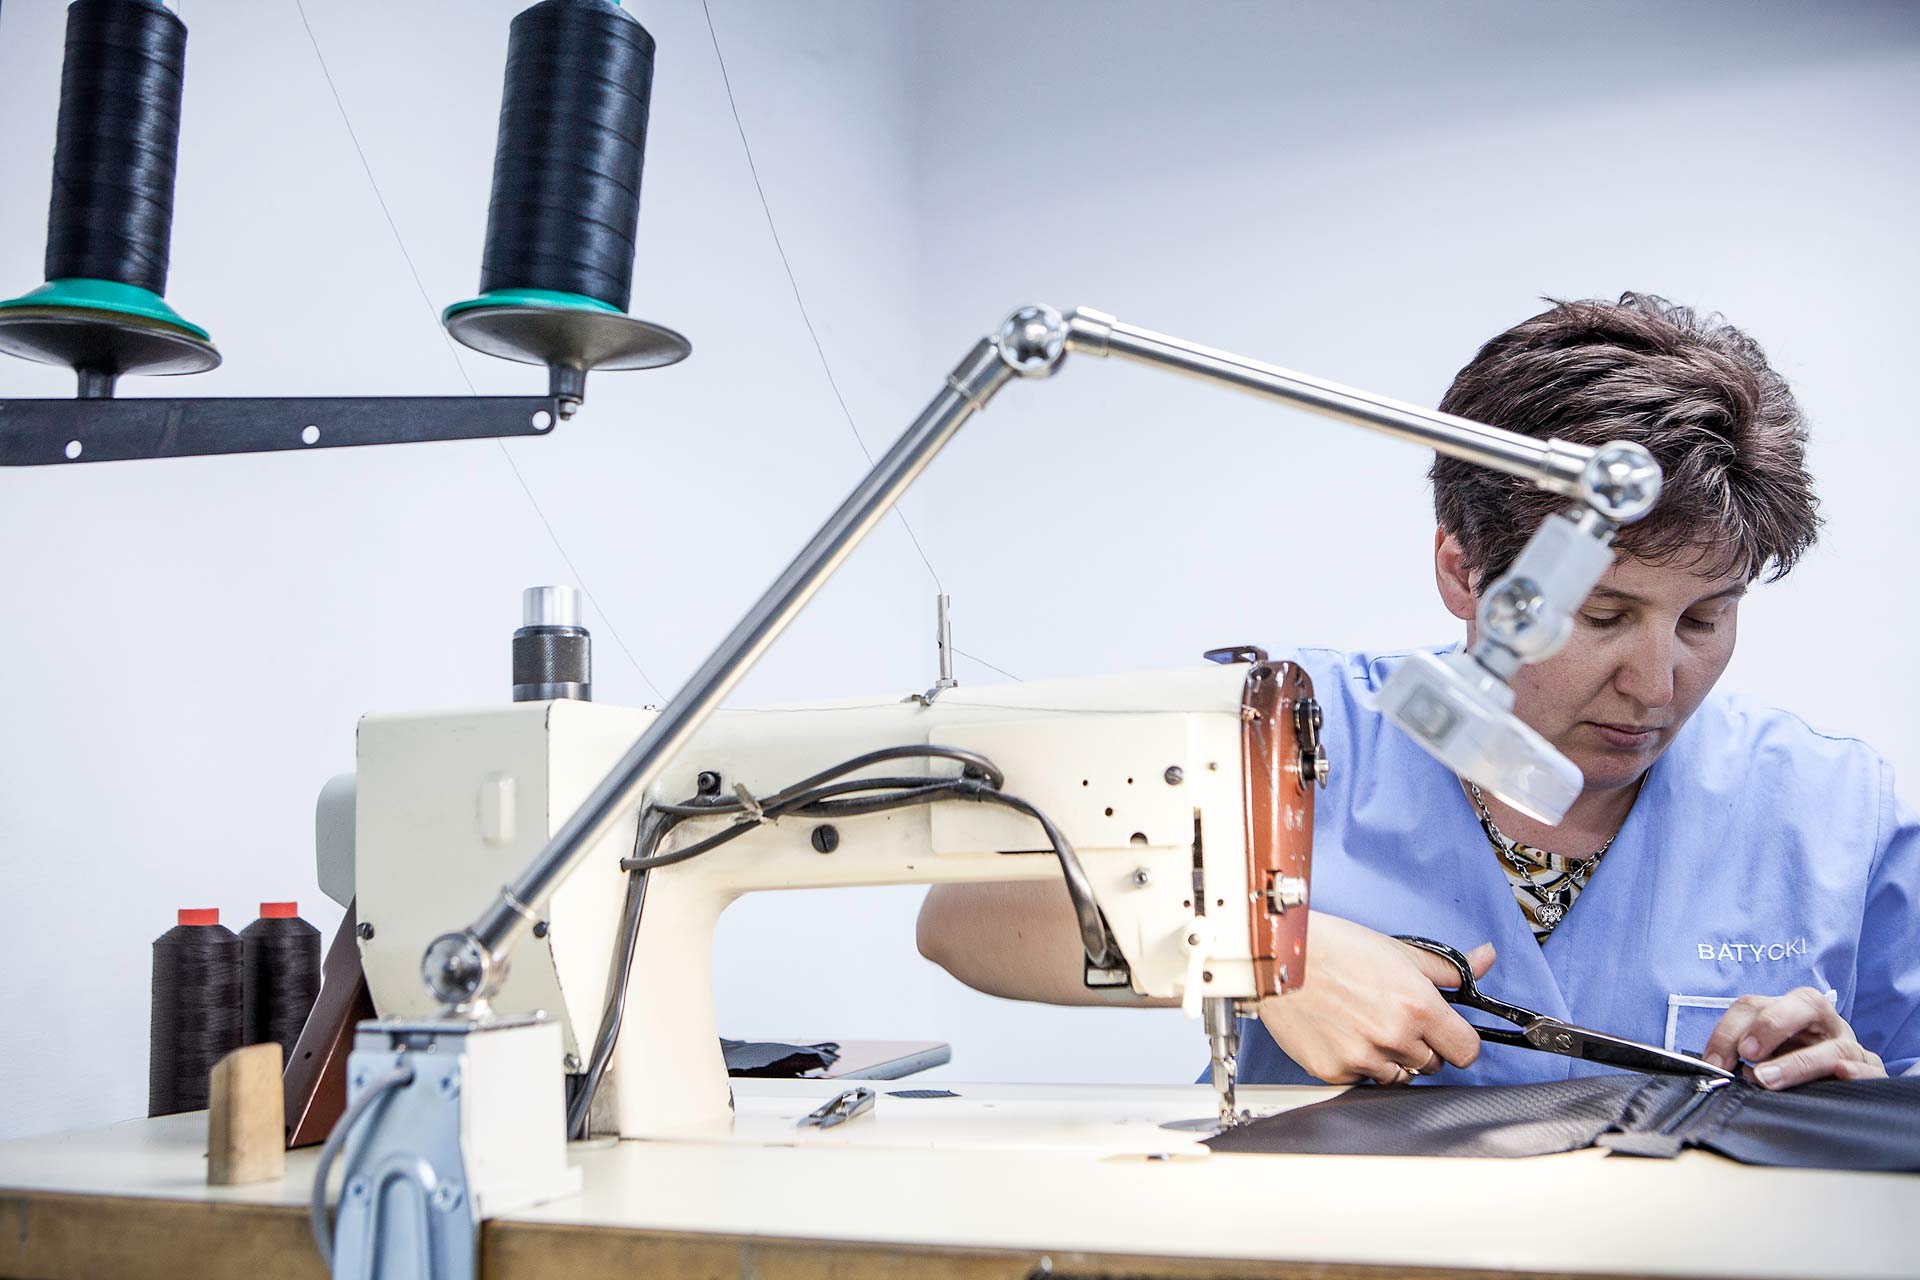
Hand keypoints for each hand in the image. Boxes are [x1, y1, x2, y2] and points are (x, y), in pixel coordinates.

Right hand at [1256, 912, 1495, 1084]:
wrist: (1278, 957)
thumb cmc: (1334, 947)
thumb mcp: (1397, 950)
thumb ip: (1447, 966)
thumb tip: (1485, 959)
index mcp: (1418, 1005)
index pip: (1467, 1051)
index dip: (1457, 1041)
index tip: (1446, 1034)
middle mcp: (1394, 1036)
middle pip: (1432, 1065)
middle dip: (1420, 1046)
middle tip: (1392, 1019)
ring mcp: (1363, 1058)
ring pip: (1398, 1077)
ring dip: (1389, 1058)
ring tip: (1363, 1026)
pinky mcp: (1333, 1071)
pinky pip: (1361, 1080)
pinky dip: (1356, 1064)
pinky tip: (1341, 1034)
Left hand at [1701, 988, 1885, 1088]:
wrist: (1842, 1077)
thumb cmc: (1794, 1059)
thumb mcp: (1766, 1053)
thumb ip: (1746, 1055)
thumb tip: (1719, 1067)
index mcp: (1790, 1009)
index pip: (1757, 1005)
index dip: (1731, 1029)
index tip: (1716, 1059)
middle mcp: (1824, 1021)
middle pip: (1804, 1004)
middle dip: (1771, 1025)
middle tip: (1747, 1054)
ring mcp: (1850, 1045)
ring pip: (1831, 1045)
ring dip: (1798, 1063)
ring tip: (1768, 1079)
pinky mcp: (1871, 1071)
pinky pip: (1870, 1069)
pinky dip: (1857, 1072)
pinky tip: (1841, 1074)